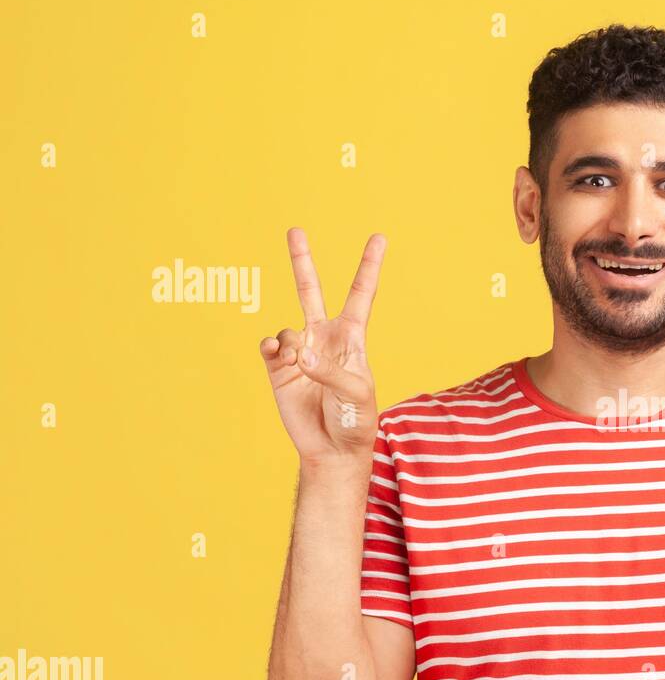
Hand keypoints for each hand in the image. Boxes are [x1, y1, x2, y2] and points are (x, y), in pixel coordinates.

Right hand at [259, 228, 386, 466]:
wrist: (332, 449)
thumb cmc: (355, 420)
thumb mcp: (356, 394)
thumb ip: (331, 371)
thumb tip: (301, 354)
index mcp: (352, 338)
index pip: (361, 294)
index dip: (369, 265)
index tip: (379, 237)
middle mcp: (324, 338)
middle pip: (311, 291)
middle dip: (302, 261)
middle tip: (295, 230)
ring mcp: (300, 351)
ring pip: (288, 328)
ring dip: (293, 344)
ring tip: (302, 366)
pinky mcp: (279, 369)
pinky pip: (270, 346)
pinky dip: (272, 348)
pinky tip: (280, 357)